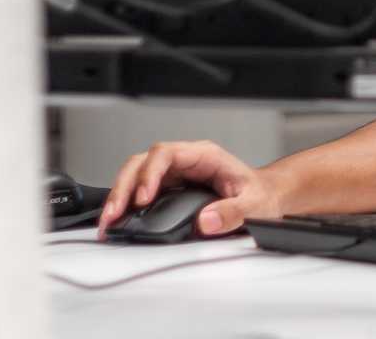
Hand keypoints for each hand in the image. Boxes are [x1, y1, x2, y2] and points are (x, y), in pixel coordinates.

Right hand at [97, 139, 283, 239]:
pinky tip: (117, 221)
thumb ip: (232, 213)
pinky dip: (125, 205)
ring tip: (109, 221)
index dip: (151, 173)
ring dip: (119, 196)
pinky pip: (140, 191)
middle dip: (124, 187)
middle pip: (143, 162)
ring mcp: (175, 174)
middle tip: (114, 214)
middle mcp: (186, 161)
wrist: (267, 196)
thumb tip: (205, 221)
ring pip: (136, 174)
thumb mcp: (254, 204)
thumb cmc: (261, 194)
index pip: (167, 153)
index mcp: (205, 156)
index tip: (143, 198)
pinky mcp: (168, 189)